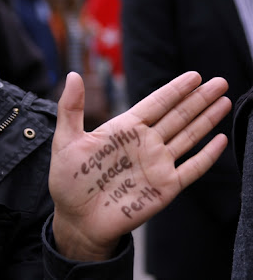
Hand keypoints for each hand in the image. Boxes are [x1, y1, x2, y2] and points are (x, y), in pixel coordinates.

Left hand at [49, 71, 229, 260]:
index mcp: (123, 129)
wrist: (76, 219)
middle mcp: (144, 143)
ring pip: (188, 136)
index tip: (194, 76)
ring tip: (225, 101)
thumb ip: (71, 107)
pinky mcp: (165, 187)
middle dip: (199, 98)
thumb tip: (73, 74)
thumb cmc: (68, 180)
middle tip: (220, 82)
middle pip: (178, 115)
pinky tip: (222, 140)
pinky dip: (207, 155)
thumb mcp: (67, 139)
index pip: (155, 103)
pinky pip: (191, 168)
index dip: (175, 89)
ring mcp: (156, 164)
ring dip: (207, 119)